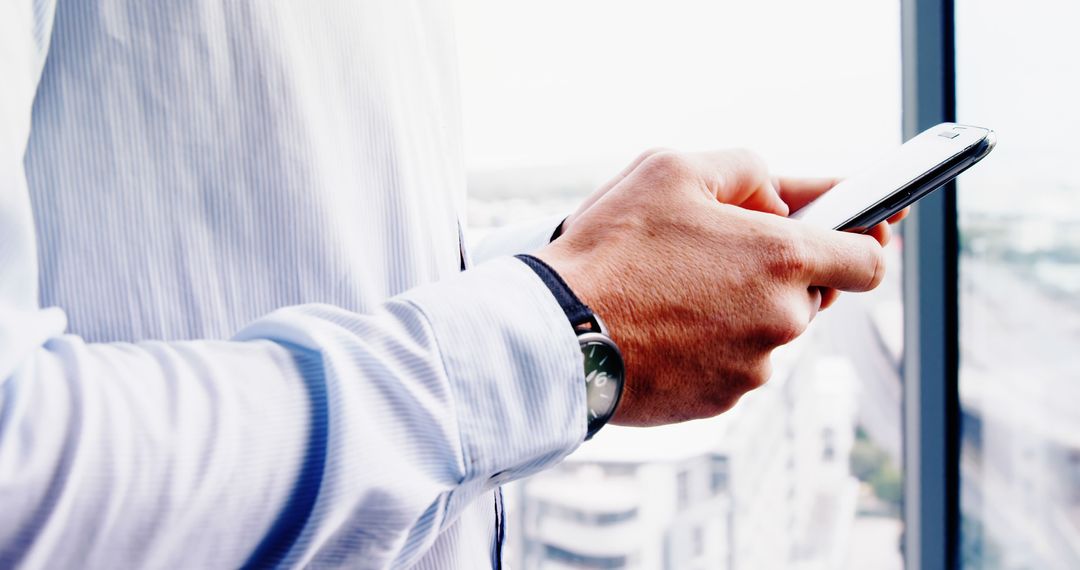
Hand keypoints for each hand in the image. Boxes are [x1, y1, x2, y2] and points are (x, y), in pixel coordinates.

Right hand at [536, 150, 886, 425]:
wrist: (555, 335)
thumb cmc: (609, 250)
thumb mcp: (672, 169)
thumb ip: (746, 169)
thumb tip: (781, 196)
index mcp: (782, 257)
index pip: (868, 260)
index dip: (863, 243)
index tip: (860, 235)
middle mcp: (780, 319)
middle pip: (811, 295)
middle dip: (777, 272)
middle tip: (719, 254)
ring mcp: (752, 367)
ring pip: (767, 332)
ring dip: (739, 310)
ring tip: (675, 292)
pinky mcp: (720, 402)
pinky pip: (733, 365)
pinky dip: (711, 346)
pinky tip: (665, 327)